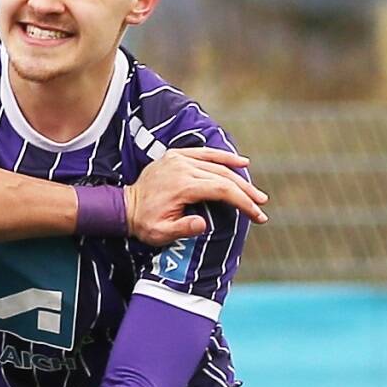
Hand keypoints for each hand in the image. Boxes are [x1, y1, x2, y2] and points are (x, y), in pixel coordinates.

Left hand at [124, 147, 268, 246]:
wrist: (124, 207)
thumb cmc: (144, 223)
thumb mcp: (160, 233)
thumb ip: (182, 228)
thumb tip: (204, 224)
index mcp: (182, 186)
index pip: (222, 190)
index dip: (242, 202)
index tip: (257, 215)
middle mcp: (183, 167)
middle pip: (224, 176)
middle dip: (246, 192)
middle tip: (262, 205)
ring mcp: (179, 159)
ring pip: (217, 164)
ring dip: (240, 177)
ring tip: (256, 192)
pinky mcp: (176, 155)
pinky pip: (205, 153)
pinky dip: (224, 156)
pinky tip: (242, 161)